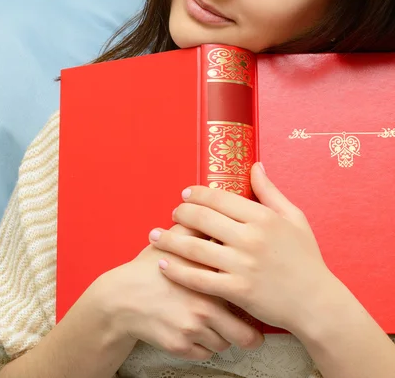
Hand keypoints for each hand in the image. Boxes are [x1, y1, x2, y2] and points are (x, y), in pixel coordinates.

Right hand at [90, 222, 263, 361]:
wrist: (121, 298)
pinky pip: (205, 354)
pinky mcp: (180, 346)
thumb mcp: (172, 243)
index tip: (257, 301)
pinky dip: (202, 346)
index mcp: (207, 278)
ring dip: (221, 337)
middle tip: (249, 331)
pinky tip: (194, 331)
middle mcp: (204, 306)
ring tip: (212, 325)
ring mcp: (192, 329)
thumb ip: (198, 230)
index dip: (256, 300)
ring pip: (225, 345)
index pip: (247, 295)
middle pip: (246, 336)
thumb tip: (219, 212)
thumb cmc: (149, 270)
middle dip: (249, 335)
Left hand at [148, 162, 335, 333]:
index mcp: (263, 218)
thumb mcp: (294, 219)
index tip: (185, 194)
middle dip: (181, 213)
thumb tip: (255, 166)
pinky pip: (199, 278)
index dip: (197, 194)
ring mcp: (242, 265)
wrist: (317, 304)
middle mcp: (250, 238)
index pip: (220, 198)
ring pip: (195, 248)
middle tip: (172, 213)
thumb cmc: (306, 259)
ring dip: (169, 240)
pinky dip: (177, 271)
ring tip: (153, 235)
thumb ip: (270, 192)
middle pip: (202, 219)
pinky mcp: (237, 291)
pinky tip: (163, 264)